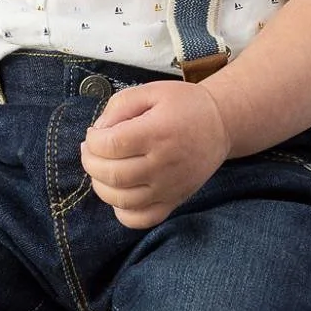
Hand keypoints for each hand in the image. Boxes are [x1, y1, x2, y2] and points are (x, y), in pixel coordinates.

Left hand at [80, 81, 230, 228]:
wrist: (220, 124)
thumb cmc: (184, 105)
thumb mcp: (151, 91)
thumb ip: (119, 106)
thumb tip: (98, 131)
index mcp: (157, 133)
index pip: (110, 145)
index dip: (92, 140)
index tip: (94, 134)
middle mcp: (163, 164)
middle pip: (111, 175)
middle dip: (90, 162)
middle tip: (91, 151)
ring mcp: (169, 187)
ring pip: (121, 200)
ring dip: (101, 186)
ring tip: (102, 169)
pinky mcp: (174, 200)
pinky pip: (141, 219)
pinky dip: (123, 212)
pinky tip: (121, 193)